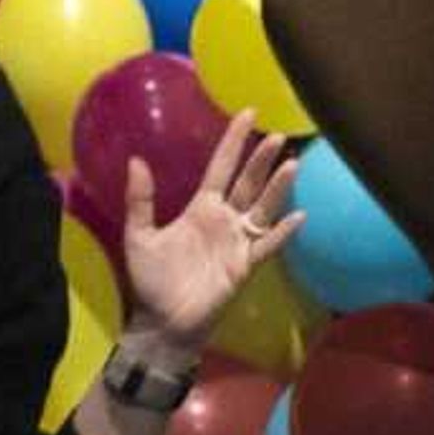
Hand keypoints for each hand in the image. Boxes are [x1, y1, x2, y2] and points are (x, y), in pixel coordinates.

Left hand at [120, 112, 302, 343]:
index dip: (235, 141)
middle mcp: (225, 219)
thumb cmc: (152, 280)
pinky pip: (268, 244)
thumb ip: (140, 201)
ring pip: (264, 207)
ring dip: (278, 187)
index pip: (222, 166)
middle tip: (279, 136)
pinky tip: (298, 216)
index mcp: (202, 207)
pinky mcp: (246, 264)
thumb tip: (135, 160)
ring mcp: (239, 241)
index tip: (249, 113)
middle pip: (248, 182)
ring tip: (292, 164)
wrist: (163, 321)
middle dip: (262, 159)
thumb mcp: (139, 236)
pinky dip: (283, 232)